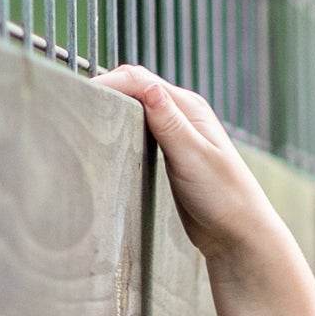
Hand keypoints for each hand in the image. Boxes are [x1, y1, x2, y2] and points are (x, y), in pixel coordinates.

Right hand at [97, 66, 291, 271]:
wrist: (239, 235)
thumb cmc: (224, 198)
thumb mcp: (193, 157)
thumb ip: (170, 122)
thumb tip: (147, 85)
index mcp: (189, 108)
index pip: (140, 80)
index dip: (109, 82)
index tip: (81, 94)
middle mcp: (183, 114)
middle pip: (135, 88)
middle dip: (107, 89)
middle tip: (75, 102)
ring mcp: (177, 133)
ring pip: (136, 107)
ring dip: (114, 105)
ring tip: (86, 114)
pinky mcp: (170, 154)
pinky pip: (140, 129)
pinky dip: (123, 126)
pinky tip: (109, 136)